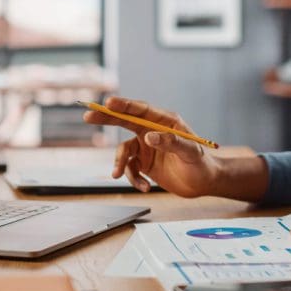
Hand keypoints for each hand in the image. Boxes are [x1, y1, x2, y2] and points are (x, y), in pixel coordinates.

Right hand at [82, 96, 220, 196]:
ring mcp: (146, 147)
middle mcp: (152, 131)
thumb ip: (171, 143)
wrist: (202, 183)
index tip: (109, 103)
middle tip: (88, 116)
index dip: (124, 105)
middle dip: (107, 119)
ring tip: (118, 175)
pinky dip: (133, 179)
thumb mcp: (189, 152)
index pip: (141, 110)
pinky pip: (129, 169)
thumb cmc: (201, 163)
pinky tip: (144, 187)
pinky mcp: (144, 163)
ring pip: (124, 151)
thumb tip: (148, 137)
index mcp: (165, 121)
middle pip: (125, 121)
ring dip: (120, 163)